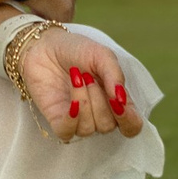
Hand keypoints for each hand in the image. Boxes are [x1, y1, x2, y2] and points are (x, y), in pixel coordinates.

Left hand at [18, 29, 141, 141]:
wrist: (45, 45)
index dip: (128, 120)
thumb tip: (121, 101)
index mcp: (116, 101)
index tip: (117, 101)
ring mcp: (77, 120)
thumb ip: (115, 75)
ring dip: (83, 100)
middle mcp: (99, 114)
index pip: (132, 126)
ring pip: (88, 128)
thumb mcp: (102, 55)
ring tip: (75, 77)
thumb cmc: (77, 50)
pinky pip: (67, 133)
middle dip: (98, 99)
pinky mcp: (57, 121)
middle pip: (108, 126)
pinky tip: (71, 101)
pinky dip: (71, 118)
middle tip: (87, 75)